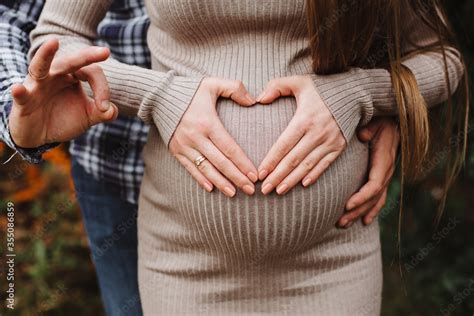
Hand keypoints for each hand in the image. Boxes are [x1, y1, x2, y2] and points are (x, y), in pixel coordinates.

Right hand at [9, 39, 117, 147]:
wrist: (40, 135)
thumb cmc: (64, 119)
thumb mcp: (88, 116)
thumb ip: (103, 112)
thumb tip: (112, 110)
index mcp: (72, 76)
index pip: (91, 73)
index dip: (102, 89)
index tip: (105, 107)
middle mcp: (54, 75)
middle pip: (70, 62)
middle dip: (86, 56)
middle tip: (106, 51)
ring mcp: (37, 85)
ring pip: (40, 67)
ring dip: (45, 55)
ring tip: (53, 43)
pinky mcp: (24, 100)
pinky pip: (21, 94)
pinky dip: (19, 91)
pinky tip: (18, 89)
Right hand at [169, 77, 257, 196]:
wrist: (159, 96)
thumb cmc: (191, 90)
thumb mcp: (213, 84)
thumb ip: (235, 88)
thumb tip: (253, 101)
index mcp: (207, 123)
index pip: (229, 148)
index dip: (243, 163)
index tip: (254, 175)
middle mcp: (195, 137)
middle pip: (220, 162)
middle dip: (237, 178)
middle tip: (250, 190)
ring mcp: (184, 146)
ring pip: (205, 169)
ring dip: (221, 183)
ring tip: (234, 193)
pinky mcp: (175, 150)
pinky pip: (190, 168)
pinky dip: (201, 179)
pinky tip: (211, 188)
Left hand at [256, 75, 345, 194]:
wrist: (355, 92)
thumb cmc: (322, 88)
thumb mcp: (299, 81)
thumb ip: (276, 86)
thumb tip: (258, 99)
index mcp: (304, 119)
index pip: (283, 145)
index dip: (271, 161)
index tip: (260, 173)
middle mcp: (317, 133)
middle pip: (293, 160)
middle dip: (278, 176)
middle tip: (265, 190)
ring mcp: (330, 142)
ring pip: (307, 166)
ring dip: (292, 180)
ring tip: (279, 191)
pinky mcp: (339, 147)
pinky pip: (324, 165)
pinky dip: (314, 175)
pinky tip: (302, 185)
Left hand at [338, 117, 399, 227]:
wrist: (392, 121)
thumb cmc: (380, 121)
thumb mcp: (376, 121)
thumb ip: (369, 128)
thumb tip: (363, 135)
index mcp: (384, 160)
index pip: (374, 184)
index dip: (361, 196)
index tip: (346, 204)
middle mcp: (386, 171)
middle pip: (372, 198)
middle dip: (356, 210)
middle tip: (339, 221)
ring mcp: (385, 176)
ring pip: (374, 201)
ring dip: (360, 214)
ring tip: (343, 224)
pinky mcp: (382, 178)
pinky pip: (378, 198)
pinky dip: (371, 210)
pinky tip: (364, 222)